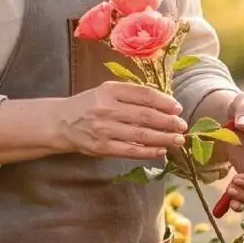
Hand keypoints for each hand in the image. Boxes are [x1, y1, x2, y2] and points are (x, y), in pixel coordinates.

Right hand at [58, 80, 186, 159]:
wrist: (61, 122)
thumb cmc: (90, 105)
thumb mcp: (106, 91)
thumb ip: (131, 94)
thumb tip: (165, 102)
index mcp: (109, 90)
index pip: (143, 94)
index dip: (164, 101)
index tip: (177, 108)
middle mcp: (106, 109)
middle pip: (145, 115)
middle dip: (168, 122)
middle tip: (182, 126)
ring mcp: (104, 130)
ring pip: (141, 135)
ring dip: (163, 138)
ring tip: (178, 140)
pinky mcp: (102, 147)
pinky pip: (131, 151)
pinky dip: (148, 152)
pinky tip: (161, 150)